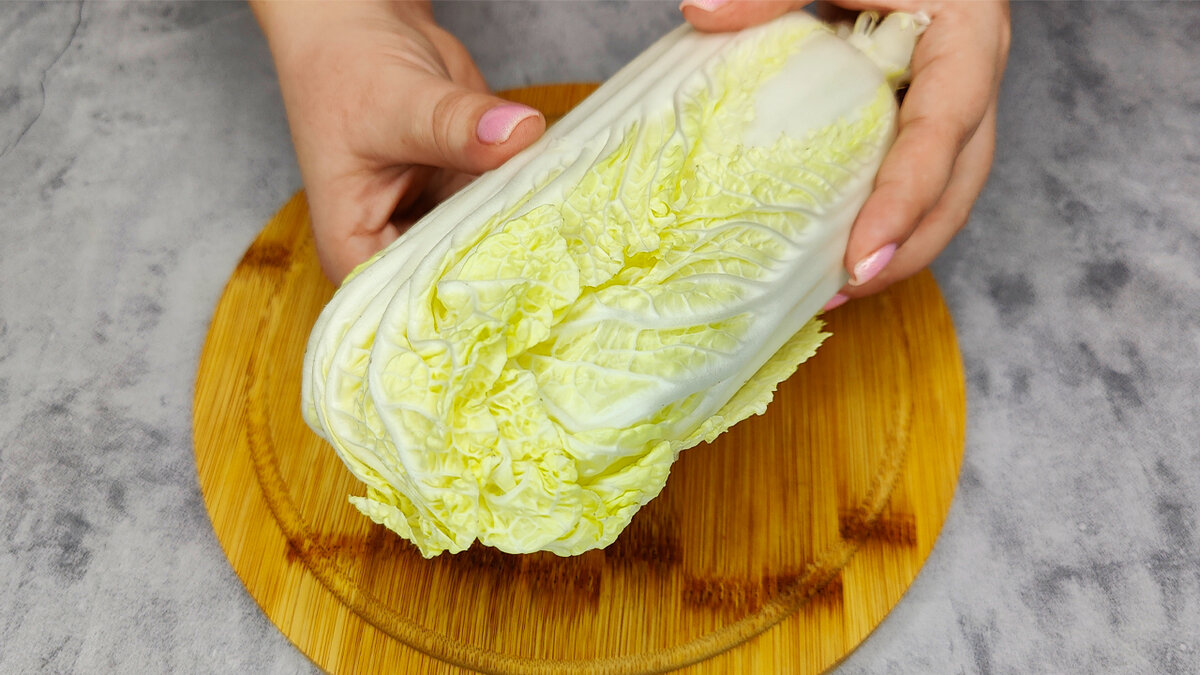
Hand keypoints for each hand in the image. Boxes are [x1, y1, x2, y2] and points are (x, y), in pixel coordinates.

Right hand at [252, 1, 544, 282]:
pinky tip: (569, 209)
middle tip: (558, 277)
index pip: (407, 306)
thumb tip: (519, 134)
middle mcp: (397, 247)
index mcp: (354, 248)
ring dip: (526, 245)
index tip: (513, 303)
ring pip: (489, 252)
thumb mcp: (399, 102)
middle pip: (454, 288)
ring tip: (571, 247)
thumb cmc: (346, 67)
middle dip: (502, 280)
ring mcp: (439, 222)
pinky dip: (534, 206)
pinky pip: (509, 212)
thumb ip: (457, 127)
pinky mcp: (472, 195)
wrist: (365, 22)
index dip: (457, 312)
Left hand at [681, 0, 1009, 306]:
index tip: (864, 257)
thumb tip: (701, 11)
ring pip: (944, 190)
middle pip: (958, 181)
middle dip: (909, 248)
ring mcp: (948, 102)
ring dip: (899, 248)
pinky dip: (881, 218)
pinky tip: (835, 249)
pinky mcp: (920, 114)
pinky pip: (913, 176)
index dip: (908, 198)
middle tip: (844, 291)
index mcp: (968, 37)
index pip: (945, 129)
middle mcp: (971, 78)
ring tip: (835, 291)